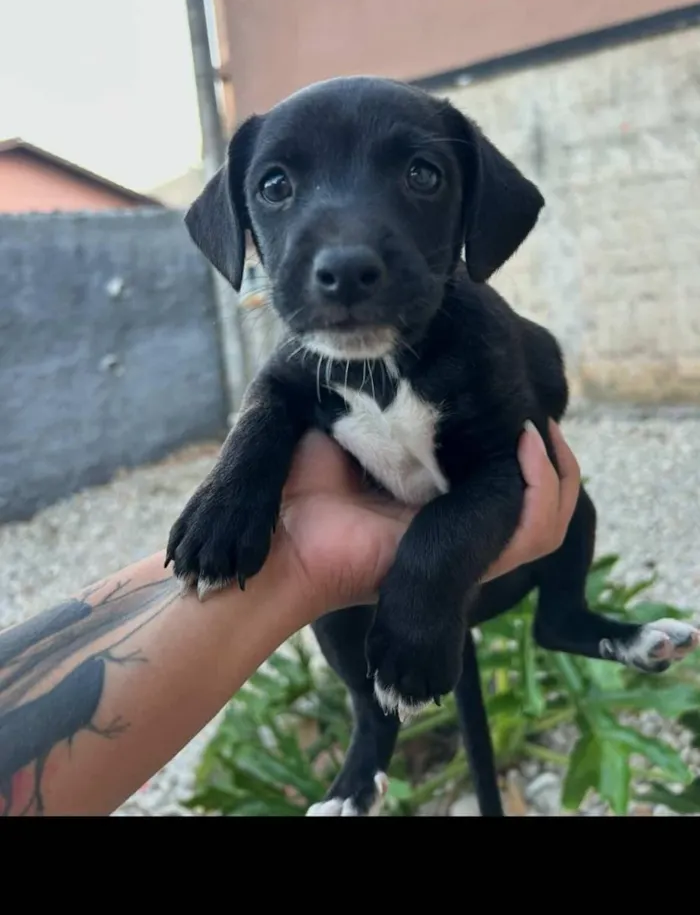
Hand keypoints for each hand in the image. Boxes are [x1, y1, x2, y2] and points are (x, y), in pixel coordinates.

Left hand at [275, 420, 579, 618]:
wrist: (283, 533)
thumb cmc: (301, 477)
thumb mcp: (349, 418)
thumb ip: (385, 394)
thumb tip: (421, 353)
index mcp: (441, 496)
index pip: (510, 476)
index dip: (530, 445)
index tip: (525, 400)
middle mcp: (462, 523)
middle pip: (543, 503)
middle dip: (557, 458)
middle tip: (542, 418)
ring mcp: (470, 547)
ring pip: (548, 523)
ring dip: (556, 473)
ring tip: (538, 430)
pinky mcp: (469, 561)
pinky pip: (533, 534)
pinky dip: (541, 489)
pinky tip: (528, 446)